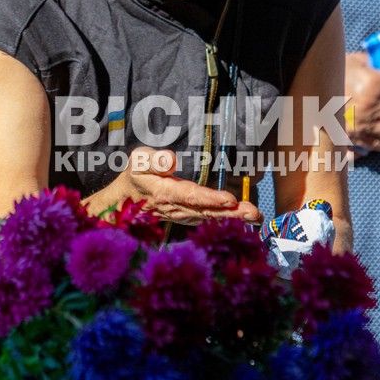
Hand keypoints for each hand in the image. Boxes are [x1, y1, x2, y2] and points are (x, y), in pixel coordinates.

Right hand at [110, 147, 261, 224]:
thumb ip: (155, 159)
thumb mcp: (138, 160)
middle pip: (207, 210)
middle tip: (254, 213)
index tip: (231, 199)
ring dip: (234, 217)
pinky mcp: (187, 217)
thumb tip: (172, 159)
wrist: (124, 201)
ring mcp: (183, 215)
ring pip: (210, 216)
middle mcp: (177, 207)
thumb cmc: (135, 175)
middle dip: (232, 212)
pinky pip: (207, 219)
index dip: (211, 198)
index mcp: (165, 192)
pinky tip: (241, 219)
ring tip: (255, 216)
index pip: (192, 196)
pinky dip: (225, 220)